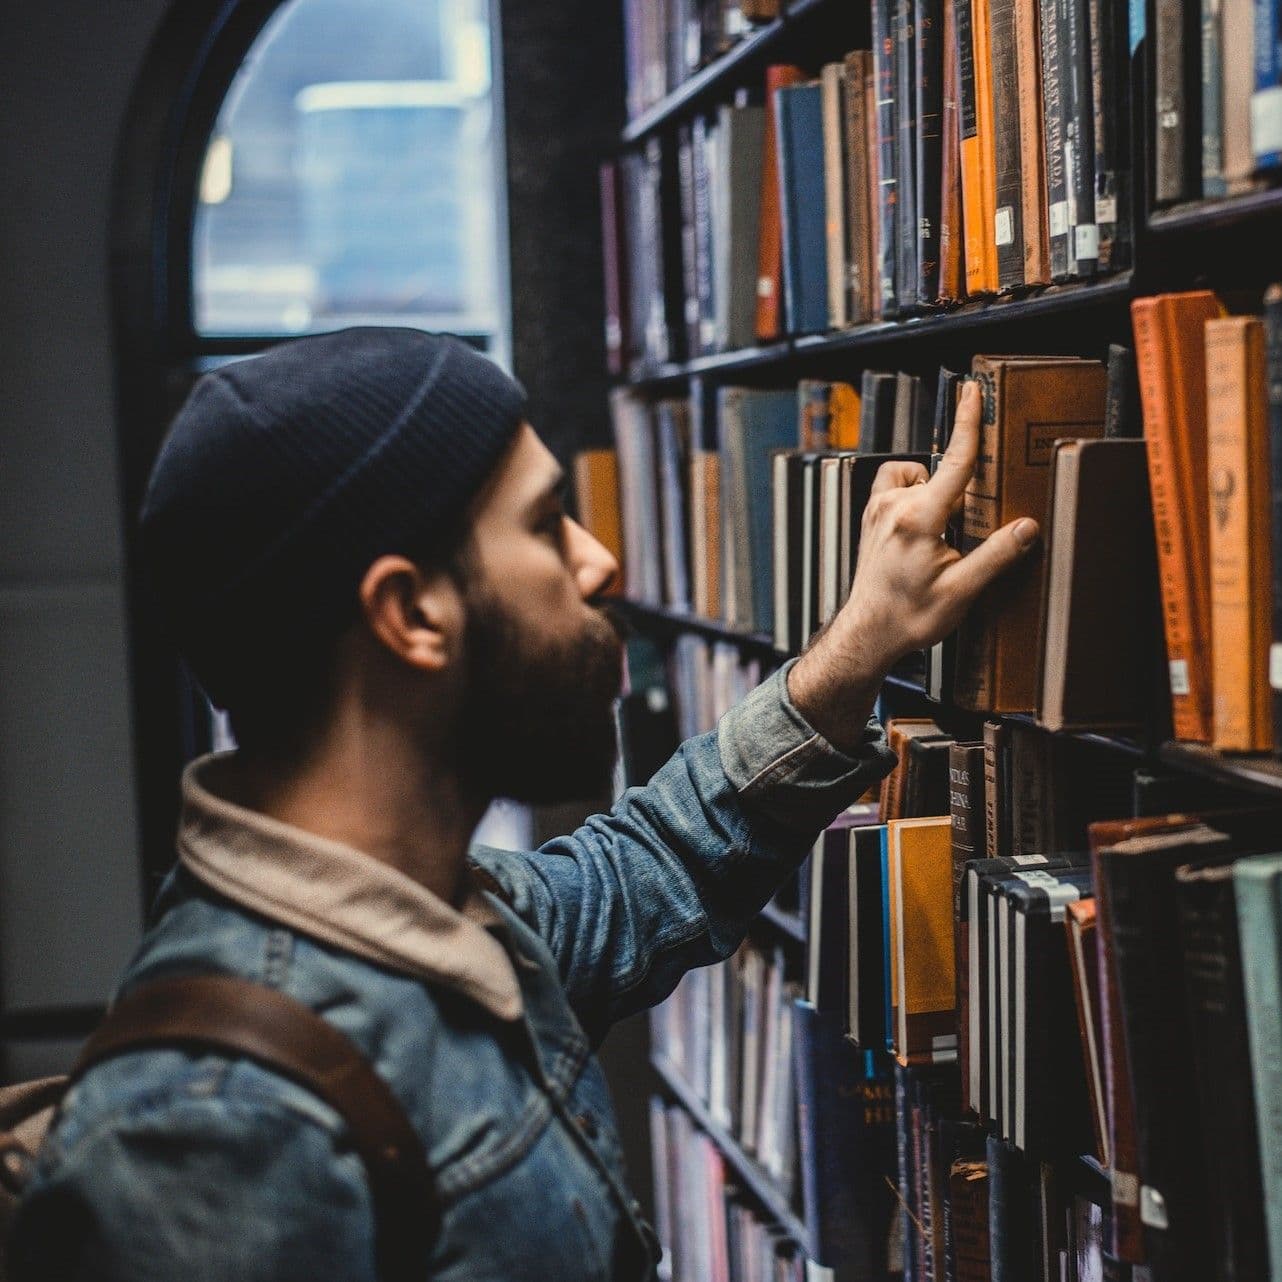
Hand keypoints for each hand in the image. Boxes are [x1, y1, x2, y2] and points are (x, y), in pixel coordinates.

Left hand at [787, 380, 1037, 750]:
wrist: (869, 632)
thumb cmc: (910, 616)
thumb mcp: (962, 591)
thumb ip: (996, 555)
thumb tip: (1028, 527)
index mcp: (919, 520)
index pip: (954, 463)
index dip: (967, 424)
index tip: (973, 391)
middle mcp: (894, 507)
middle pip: (943, 476)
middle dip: (962, 496)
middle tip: (961, 538)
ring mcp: (878, 509)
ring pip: (918, 478)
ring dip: (935, 495)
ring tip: (940, 535)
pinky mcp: (871, 515)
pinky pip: (897, 485)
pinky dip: (914, 495)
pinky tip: (923, 526)